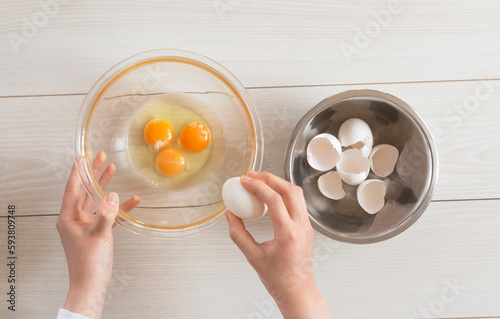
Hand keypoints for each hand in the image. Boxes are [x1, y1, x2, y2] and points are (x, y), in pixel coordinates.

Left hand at [56, 151, 139, 318]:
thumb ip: (106, 214)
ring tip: (112, 169)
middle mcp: (74, 218)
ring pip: (95, 199)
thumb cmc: (89, 263)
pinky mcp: (96, 231)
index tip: (83, 156)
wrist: (91, 283)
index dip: (78, 171)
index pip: (73, 188)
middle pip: (84, 190)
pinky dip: (118, 208)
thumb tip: (111, 195)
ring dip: (104, 186)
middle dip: (93, 173)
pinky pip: (107, 214)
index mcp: (68, 217)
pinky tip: (131, 201)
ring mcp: (85, 224)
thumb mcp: (98, 235)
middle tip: (100, 157)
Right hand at [226, 171, 331, 318]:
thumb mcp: (252, 256)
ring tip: (261, 181)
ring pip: (296, 193)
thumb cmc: (278, 278)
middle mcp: (301, 226)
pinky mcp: (307, 226)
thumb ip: (238, 234)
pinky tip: (271, 194)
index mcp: (288, 233)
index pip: (274, 200)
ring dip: (278, 183)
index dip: (258, 186)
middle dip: (269, 178)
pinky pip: (298, 202)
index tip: (245, 181)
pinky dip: (284, 193)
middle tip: (252, 175)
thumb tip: (230, 215)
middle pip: (289, 190)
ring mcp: (306, 225)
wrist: (297, 290)